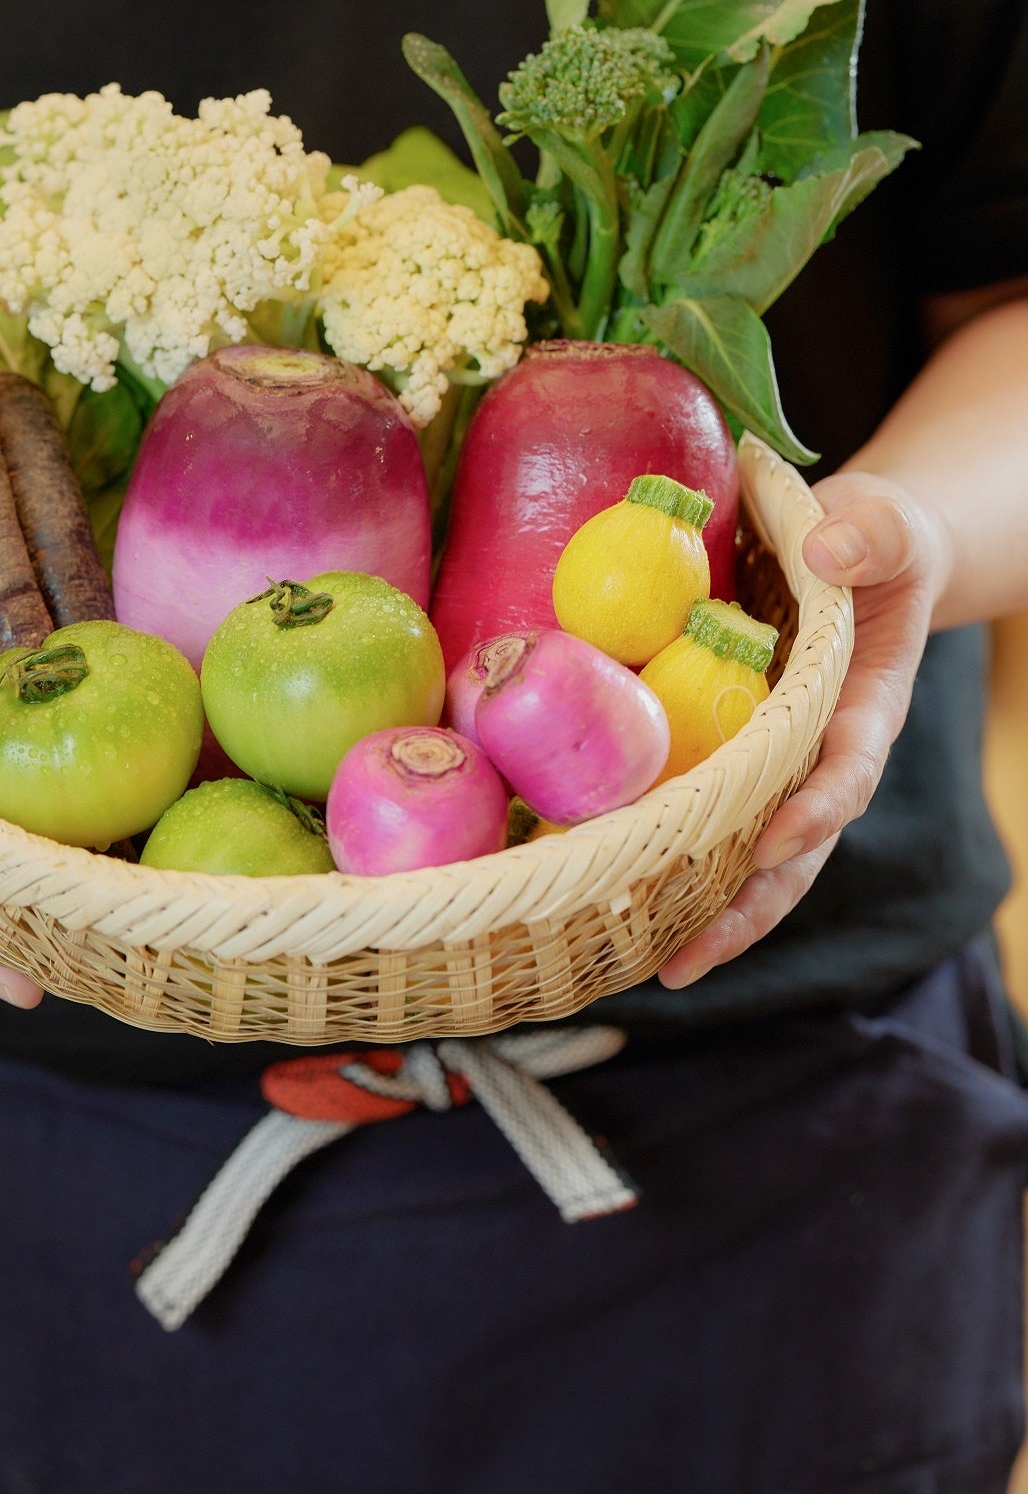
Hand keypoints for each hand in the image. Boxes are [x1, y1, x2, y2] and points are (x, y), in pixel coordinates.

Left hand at [657, 471, 952, 990]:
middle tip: (687, 959)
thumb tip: (831, 552)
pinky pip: (701, 816)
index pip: (846, 771)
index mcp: (864, 708)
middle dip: (746, 909)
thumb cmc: (872, 543)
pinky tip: (608, 897)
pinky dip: (664, 859)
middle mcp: (818, 756)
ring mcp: (774, 768)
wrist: (851, 554)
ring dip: (703, 912)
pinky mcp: (729, 759)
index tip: (775, 843)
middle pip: (793, 852)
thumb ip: (870, 536)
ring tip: (652, 967)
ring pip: (745, 856)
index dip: (814, 811)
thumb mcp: (885, 526)